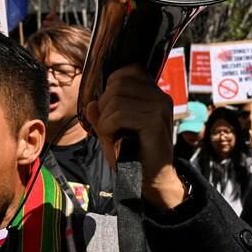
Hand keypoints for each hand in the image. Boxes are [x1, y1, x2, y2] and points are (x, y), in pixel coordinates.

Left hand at [84, 65, 183, 211]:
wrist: (150, 181)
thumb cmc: (133, 156)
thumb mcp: (112, 132)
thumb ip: (102, 115)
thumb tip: (91, 103)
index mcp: (154, 95)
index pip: (130, 70)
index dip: (112, 84)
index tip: (109, 107)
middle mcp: (160, 97)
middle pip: (119, 82)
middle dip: (105, 103)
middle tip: (107, 125)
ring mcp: (159, 108)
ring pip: (116, 98)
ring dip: (105, 119)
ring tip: (112, 134)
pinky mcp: (154, 121)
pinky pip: (118, 115)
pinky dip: (108, 128)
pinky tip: (114, 140)